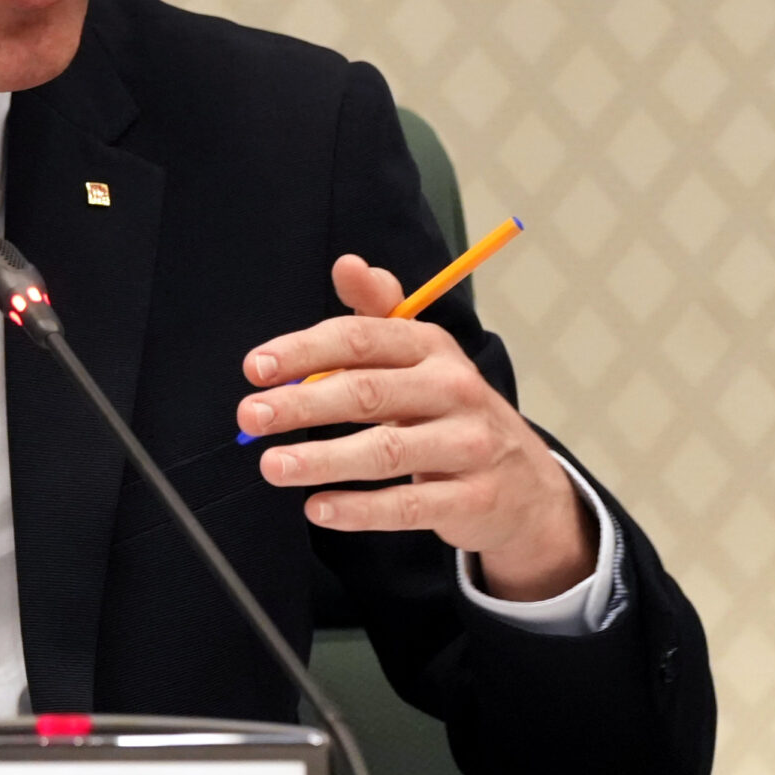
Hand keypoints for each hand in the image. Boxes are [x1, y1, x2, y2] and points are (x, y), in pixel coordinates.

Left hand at [236, 254, 593, 600]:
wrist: (524, 483)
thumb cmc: (449, 410)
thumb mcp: (420, 357)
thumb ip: (377, 313)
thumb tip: (347, 265)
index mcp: (432, 348)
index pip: (361, 339)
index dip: (304, 351)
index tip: (254, 368)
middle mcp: (454, 389)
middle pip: (368, 392)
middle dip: (302, 404)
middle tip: (250, 417)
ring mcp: (468, 445)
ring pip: (386, 450)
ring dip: (322, 459)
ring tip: (272, 466)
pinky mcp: (473, 498)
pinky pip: (409, 505)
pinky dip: (360, 509)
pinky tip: (318, 509)